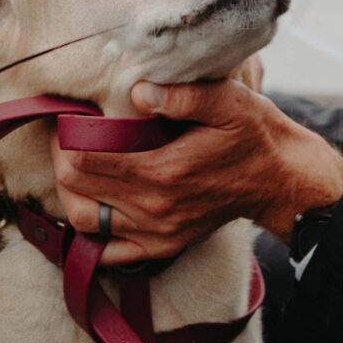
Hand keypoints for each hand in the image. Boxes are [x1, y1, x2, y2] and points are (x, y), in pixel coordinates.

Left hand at [51, 78, 342, 266]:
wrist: (281, 181)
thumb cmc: (254, 135)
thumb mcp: (229, 102)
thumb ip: (183, 96)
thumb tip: (138, 91)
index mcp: (164, 171)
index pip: (85, 160)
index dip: (66, 136)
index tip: (68, 116)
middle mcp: (155, 208)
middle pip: (76, 189)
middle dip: (62, 158)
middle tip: (66, 134)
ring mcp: (157, 233)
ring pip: (84, 221)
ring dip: (69, 192)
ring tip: (74, 164)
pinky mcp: (162, 246)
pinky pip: (107, 251)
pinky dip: (89, 231)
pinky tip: (91, 203)